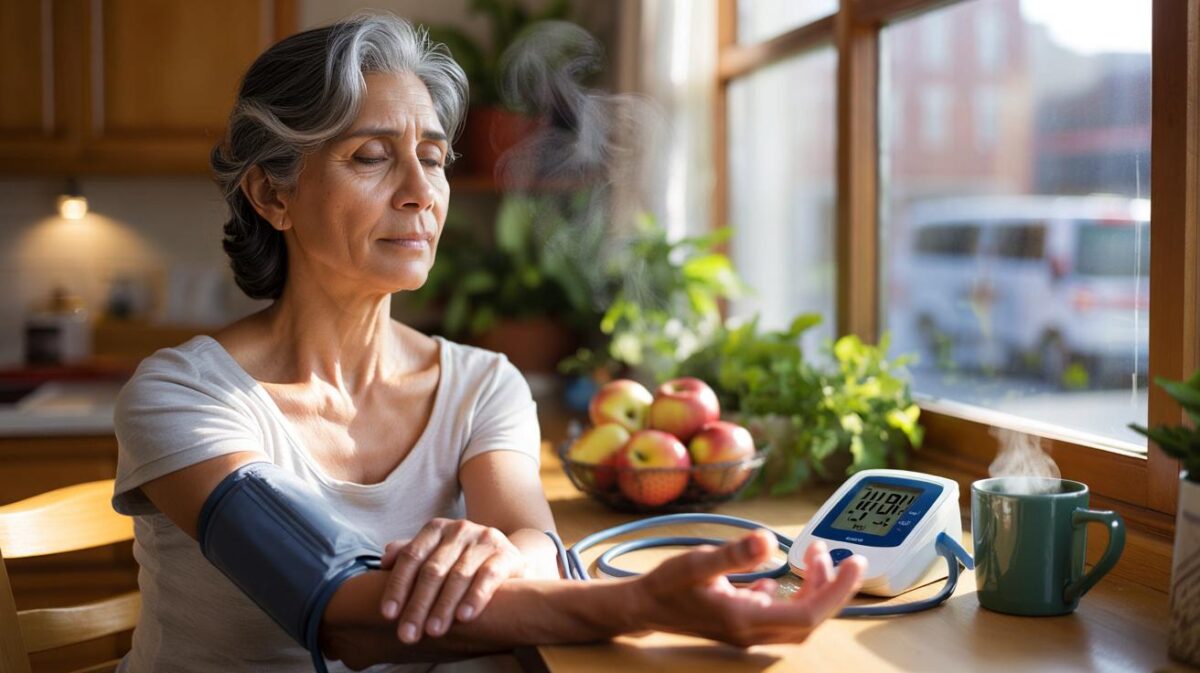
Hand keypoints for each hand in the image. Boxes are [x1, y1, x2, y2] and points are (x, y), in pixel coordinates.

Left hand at [379, 518, 525, 642]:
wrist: (506, 556)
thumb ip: (409, 555)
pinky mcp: (506, 555)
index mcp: (436, 529)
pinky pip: (488, 577)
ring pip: (458, 575)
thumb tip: (384, 562)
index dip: (398, 586)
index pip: (411, 557)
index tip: (388, 615)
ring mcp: (484, 540)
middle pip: (432, 570)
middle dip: (418, 605)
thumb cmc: (462, 559)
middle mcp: (459, 530)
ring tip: (434, 631)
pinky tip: (464, 616)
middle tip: (408, 634)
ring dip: (444, 606)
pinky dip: (475, 597)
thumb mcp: (435, 553)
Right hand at [633, 532, 865, 646]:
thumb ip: (733, 554)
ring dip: (814, 591)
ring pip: (798, 620)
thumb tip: (766, 539)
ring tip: (813, 557)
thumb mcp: (697, 562)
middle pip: (810, 621)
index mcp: (745, 619)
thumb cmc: (666, 585)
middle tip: (835, 555)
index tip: (854, 564)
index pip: (809, 614)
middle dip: (831, 589)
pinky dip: (794, 596)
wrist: (642, 607)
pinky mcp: (744, 625)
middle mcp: (752, 633)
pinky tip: (780, 576)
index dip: (837, 591)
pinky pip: (781, 617)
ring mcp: (749, 633)